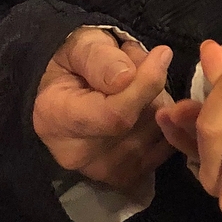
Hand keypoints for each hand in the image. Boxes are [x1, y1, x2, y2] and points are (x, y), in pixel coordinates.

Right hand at [33, 27, 173, 191]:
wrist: (65, 89)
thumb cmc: (73, 62)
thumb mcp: (81, 45)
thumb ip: (101, 59)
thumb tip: (126, 77)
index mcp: (56, 119)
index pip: (113, 115)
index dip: (145, 84)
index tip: (161, 54)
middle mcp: (76, 154)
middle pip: (140, 124)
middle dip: (153, 89)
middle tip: (139, 66)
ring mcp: (101, 170)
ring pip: (156, 134)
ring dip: (160, 104)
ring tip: (137, 87)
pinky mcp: (124, 176)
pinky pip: (165, 148)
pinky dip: (165, 125)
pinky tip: (147, 109)